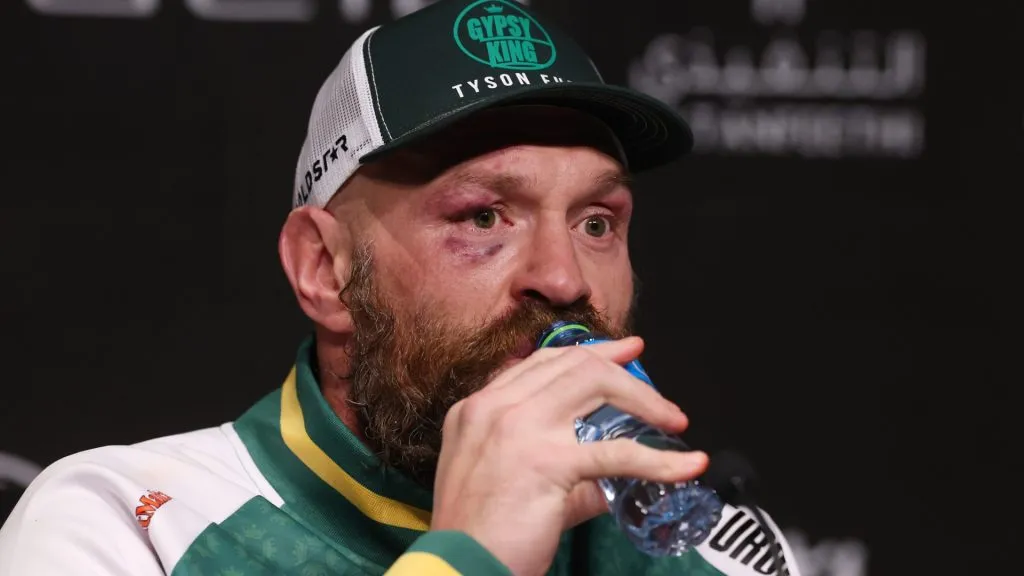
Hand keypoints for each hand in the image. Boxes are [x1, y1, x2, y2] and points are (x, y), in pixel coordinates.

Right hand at [429, 337, 707, 575]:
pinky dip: (660, 459)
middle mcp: (496, 406)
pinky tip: (686, 465)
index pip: (542, 362)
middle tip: (657, 391)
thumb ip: (550, 462)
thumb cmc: (477, 533)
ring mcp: (520, 428)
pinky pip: (617, 452)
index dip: (589, 353)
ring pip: (596, 385)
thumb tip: (606, 470)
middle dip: (624, 371)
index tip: (622, 352)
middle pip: (574, 365)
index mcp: (479, 407)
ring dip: (644, 401)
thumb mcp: (501, 479)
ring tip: (672, 421)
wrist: (458, 567)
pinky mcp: (547, 462)